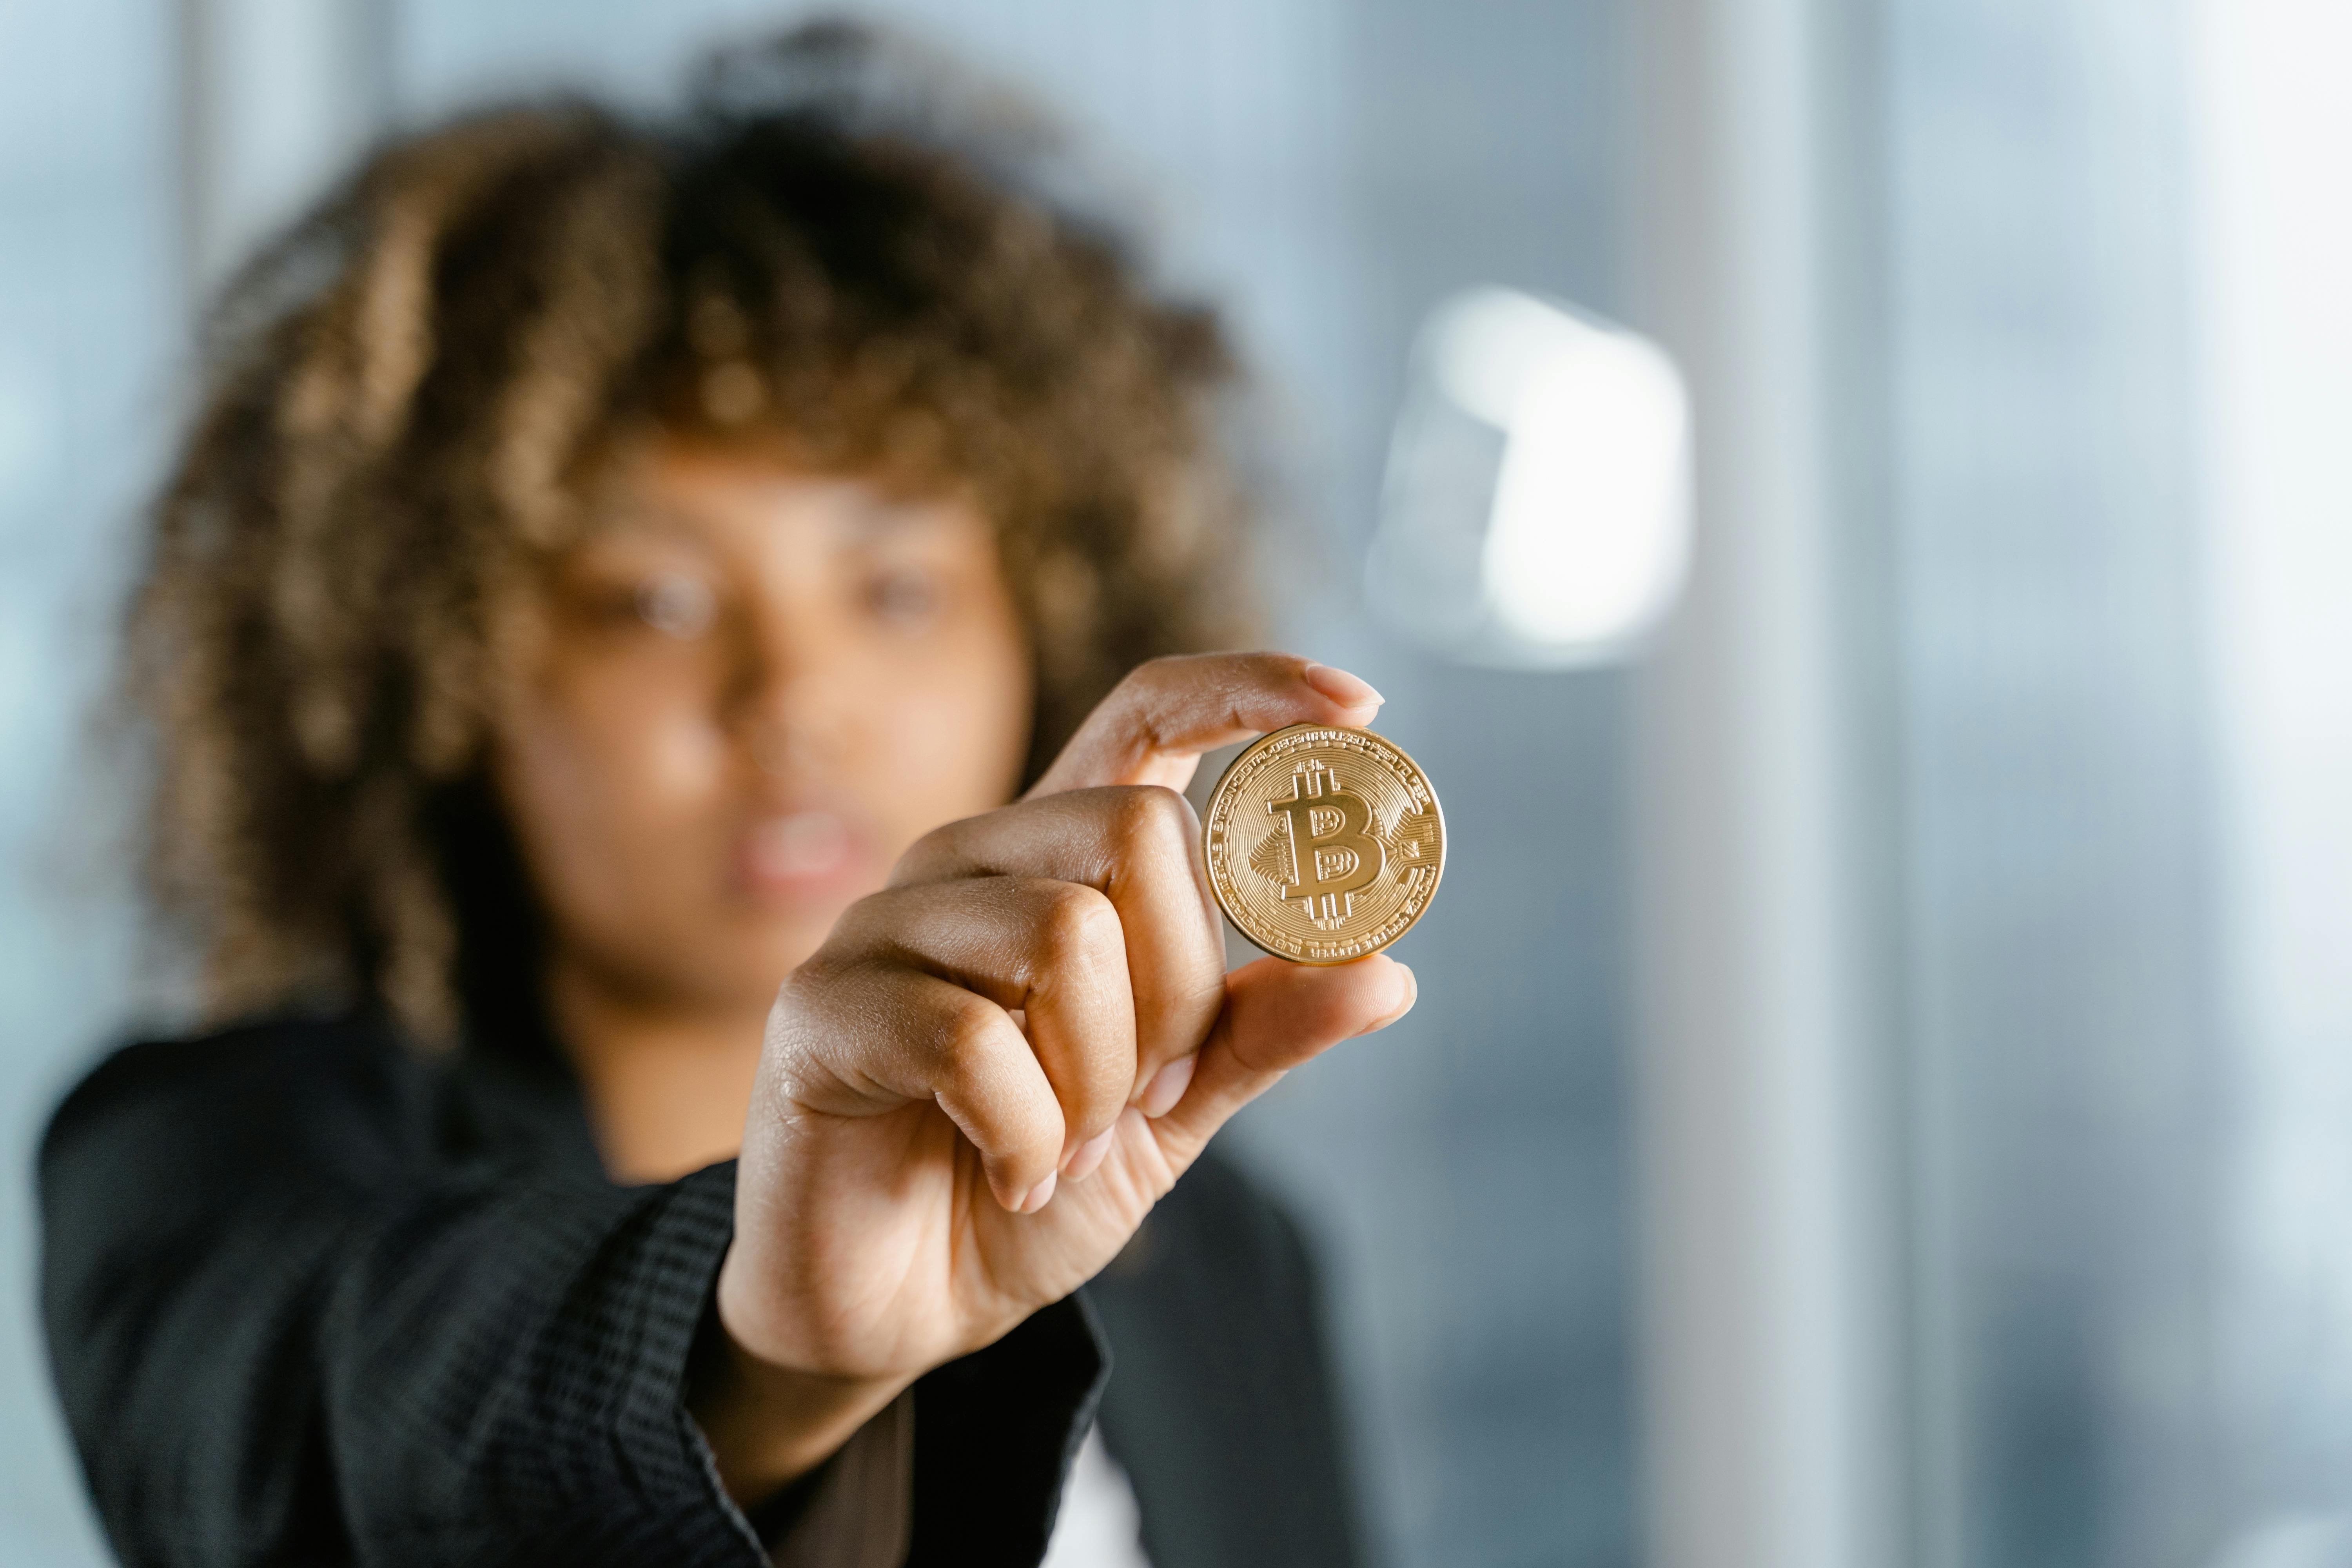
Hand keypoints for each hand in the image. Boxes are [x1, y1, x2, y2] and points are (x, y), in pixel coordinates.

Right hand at [693, 653, 1416, 1498]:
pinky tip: (1011, 1176)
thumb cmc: (1029, 1183)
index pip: (1150, 713)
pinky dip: (1028, 1138)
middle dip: (1182, 989)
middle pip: (1138, 828)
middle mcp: (969, 860)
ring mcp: (884, 925)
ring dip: (1101, 1081)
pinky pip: (974, 1044)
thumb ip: (1261, 1033)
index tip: (1360, 704)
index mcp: (1056, 859)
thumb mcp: (1176, 1111)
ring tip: (1067, 1148)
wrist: (900, 1307)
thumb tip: (1388, 973)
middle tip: (1147, 1096)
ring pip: (1066, 933)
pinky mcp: (820, 1009)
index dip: (1253, 690)